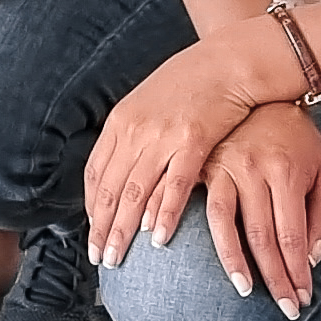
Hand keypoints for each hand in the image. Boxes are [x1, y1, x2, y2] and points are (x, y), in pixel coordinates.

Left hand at [84, 42, 262, 270]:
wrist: (227, 61)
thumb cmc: (193, 84)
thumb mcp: (152, 106)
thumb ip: (136, 134)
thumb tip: (126, 165)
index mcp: (121, 121)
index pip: (96, 172)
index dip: (93, 206)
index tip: (94, 232)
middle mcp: (134, 129)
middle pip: (110, 188)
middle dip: (101, 228)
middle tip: (99, 259)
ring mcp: (161, 136)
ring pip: (134, 193)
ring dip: (123, 230)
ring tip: (118, 259)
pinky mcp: (192, 142)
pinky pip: (173, 186)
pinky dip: (164, 214)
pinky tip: (158, 239)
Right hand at [197, 102, 320, 319]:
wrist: (259, 87)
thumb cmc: (298, 137)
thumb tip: (310, 259)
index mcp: (284, 170)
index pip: (291, 234)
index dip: (296, 271)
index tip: (301, 300)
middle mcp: (251, 168)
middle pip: (260, 236)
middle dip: (273, 278)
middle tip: (283, 310)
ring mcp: (220, 163)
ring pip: (221, 221)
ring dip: (231, 261)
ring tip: (241, 290)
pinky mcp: (199, 159)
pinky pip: (187, 198)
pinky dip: (181, 225)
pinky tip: (175, 247)